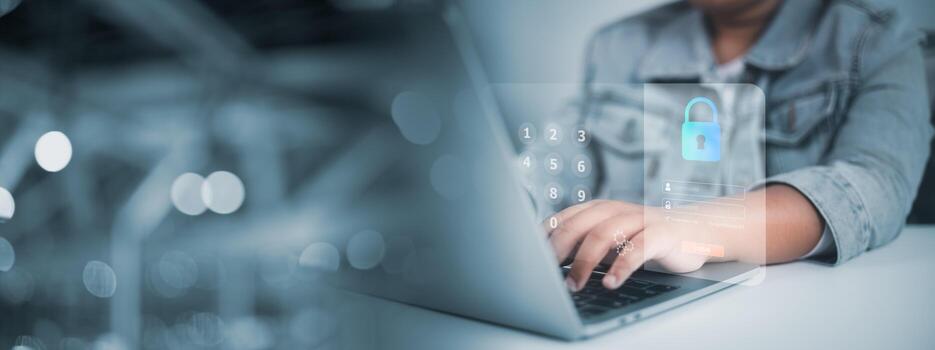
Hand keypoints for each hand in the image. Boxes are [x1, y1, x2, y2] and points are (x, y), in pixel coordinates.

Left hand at [546, 200, 709, 291]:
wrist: (697, 230)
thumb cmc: (646, 237)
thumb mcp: (613, 238)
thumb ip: (586, 244)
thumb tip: (549, 264)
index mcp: (600, 209)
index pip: (564, 219)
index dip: (545, 237)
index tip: (530, 259)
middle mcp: (617, 209)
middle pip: (579, 225)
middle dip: (559, 250)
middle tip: (545, 274)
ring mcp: (640, 219)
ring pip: (605, 234)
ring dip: (585, 261)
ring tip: (574, 284)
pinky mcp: (663, 233)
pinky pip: (639, 248)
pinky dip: (622, 266)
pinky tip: (611, 282)